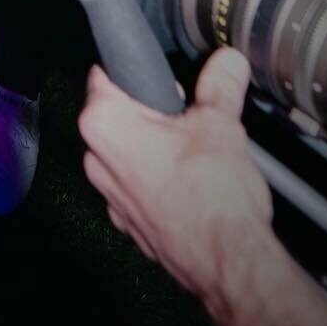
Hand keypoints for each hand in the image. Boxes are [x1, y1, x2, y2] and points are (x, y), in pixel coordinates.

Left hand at [78, 48, 270, 314]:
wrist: (230, 262)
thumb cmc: (214, 197)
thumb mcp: (221, 123)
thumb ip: (219, 85)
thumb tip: (226, 63)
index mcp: (105, 123)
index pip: (106, 74)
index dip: (137, 71)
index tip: (158, 75)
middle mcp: (97, 159)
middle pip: (117, 115)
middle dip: (150, 112)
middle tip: (185, 117)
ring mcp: (110, 195)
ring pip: (127, 154)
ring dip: (153, 149)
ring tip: (192, 156)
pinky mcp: (128, 222)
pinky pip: (136, 187)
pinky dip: (157, 182)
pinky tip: (189, 187)